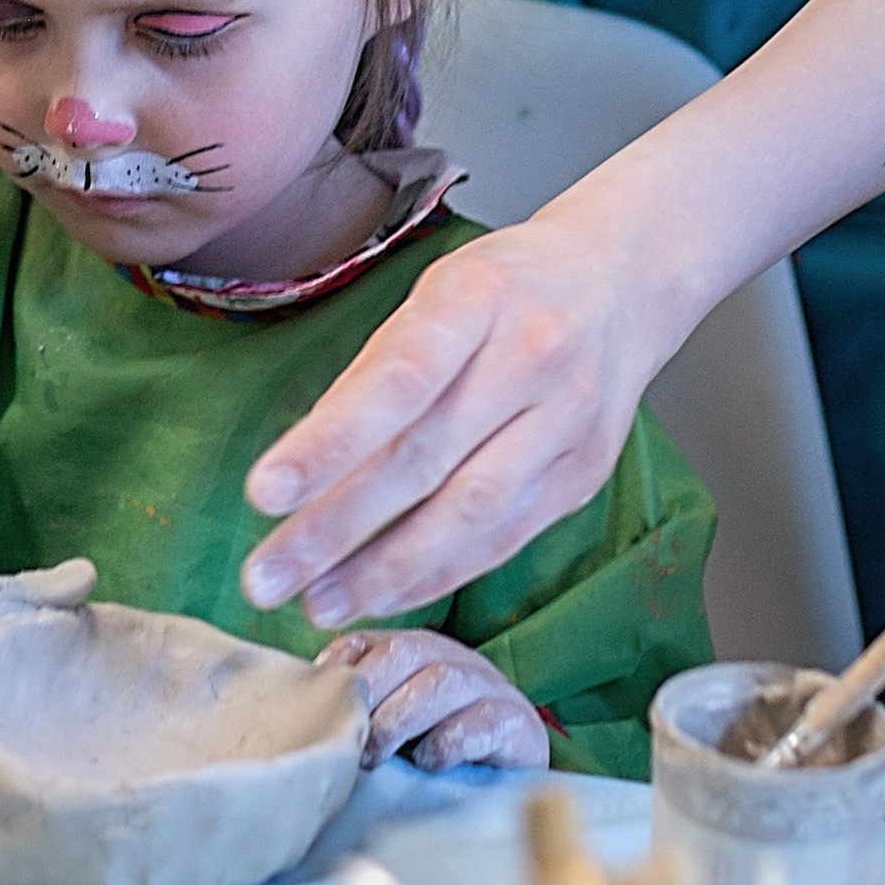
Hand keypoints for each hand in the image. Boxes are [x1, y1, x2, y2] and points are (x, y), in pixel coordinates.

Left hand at [241, 201, 699, 626]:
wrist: (621, 281)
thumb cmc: (507, 287)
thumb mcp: (435, 293)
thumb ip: (377, 372)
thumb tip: (305, 466)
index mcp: (476, 297)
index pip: (396, 380)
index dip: (328, 443)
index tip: (263, 493)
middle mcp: (531, 357)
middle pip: (425, 459)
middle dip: (336, 528)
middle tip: (266, 577)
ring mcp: (567, 420)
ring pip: (469, 513)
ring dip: (384, 570)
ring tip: (316, 604)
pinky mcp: (582, 473)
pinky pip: (503, 538)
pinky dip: (437, 574)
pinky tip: (383, 596)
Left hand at [316, 627, 549, 771]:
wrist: (512, 781)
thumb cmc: (435, 753)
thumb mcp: (389, 728)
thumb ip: (356, 713)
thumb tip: (299, 716)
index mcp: (415, 652)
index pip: (369, 640)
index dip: (339, 667)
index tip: (318, 704)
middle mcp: (452, 658)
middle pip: (404, 652)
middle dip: (369, 695)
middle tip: (348, 740)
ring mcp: (488, 687)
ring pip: (440, 681)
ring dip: (399, 720)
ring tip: (376, 757)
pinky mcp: (516, 723)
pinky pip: (481, 721)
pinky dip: (447, 742)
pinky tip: (428, 763)